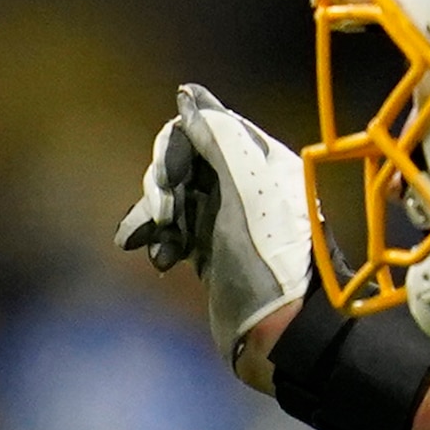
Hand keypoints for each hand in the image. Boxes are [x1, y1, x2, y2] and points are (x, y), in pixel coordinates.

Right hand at [117, 81, 313, 372]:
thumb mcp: (247, 189)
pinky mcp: (207, 251)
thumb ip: (219, 138)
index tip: (170, 180)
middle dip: (161, 184)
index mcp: (260, 160)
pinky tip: (160, 261)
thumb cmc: (269, 258)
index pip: (203, 127)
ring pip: (171, 197)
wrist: (279, 332)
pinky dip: (157, 241)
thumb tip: (188, 97)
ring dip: (152, 214)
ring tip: (149, 241)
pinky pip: (170, 231)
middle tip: (163, 215)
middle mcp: (243, 184)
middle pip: (181, 160)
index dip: (177, 147)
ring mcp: (223, 218)